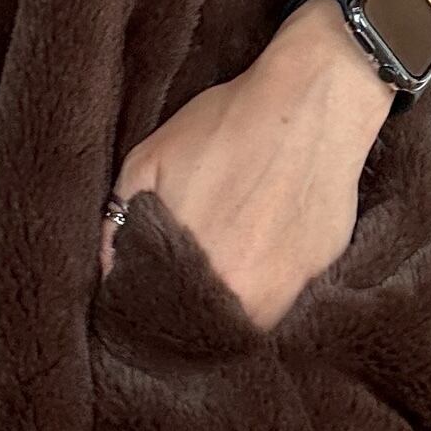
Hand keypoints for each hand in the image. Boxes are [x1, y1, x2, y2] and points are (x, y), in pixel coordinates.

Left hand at [100, 0, 395, 330]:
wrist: (312, 101)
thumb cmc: (227, 125)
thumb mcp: (148, 162)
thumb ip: (119, 223)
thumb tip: (109, 269)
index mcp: (195, 277)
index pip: (160, 323)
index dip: (148, 312)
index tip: (143, 298)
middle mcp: (244, 298)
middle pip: (204, 329)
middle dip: (187, 311)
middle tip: (182, 278)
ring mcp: (289, 291)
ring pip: (245, 321)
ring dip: (228, 303)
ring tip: (220, 264)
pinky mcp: (321, 273)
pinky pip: (283, 298)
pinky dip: (265, 284)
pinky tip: (258, 248)